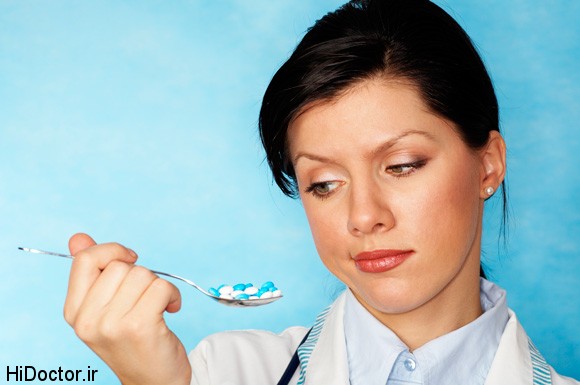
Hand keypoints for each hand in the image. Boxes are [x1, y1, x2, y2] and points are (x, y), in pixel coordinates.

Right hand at [63, 233, 191, 384]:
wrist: (153, 381)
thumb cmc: (132, 340)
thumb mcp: (106, 308)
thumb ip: (93, 272)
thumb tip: (78, 238)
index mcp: (74, 312)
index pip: (86, 260)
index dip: (113, 251)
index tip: (131, 259)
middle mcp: (87, 320)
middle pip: (120, 266)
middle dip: (140, 275)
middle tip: (145, 299)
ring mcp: (111, 325)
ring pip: (143, 274)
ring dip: (158, 286)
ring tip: (158, 306)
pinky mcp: (138, 326)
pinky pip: (161, 287)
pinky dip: (173, 294)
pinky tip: (171, 310)